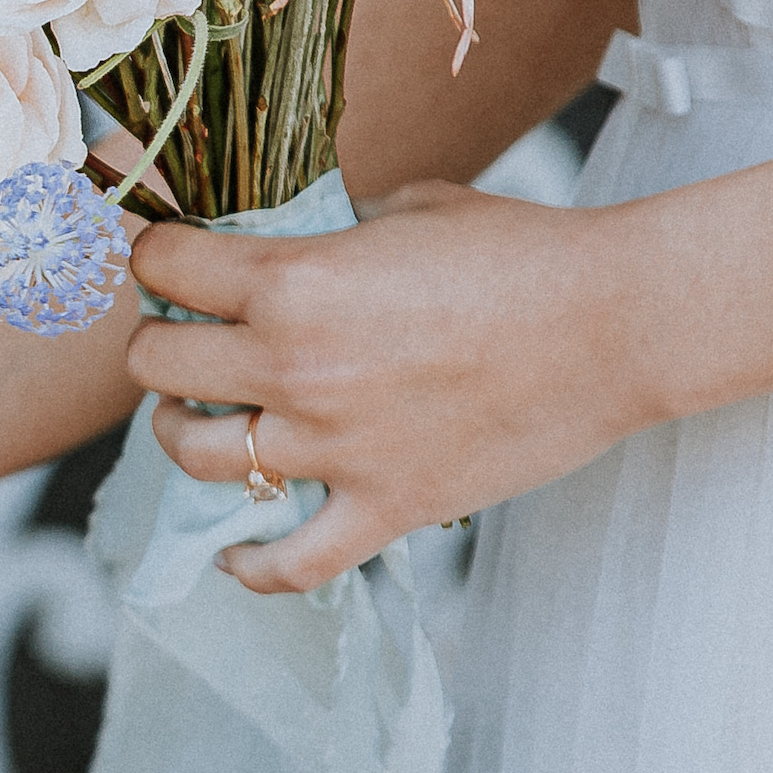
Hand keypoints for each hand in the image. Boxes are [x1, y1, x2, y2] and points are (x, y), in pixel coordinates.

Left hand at [128, 181, 651, 593]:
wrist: (617, 324)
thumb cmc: (521, 252)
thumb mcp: (406, 208)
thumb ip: (328, 229)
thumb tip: (283, 238)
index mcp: (294, 281)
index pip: (165, 265)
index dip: (155, 255)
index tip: (166, 259)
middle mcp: (295, 368)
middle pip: (157, 365)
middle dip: (160, 345)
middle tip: (186, 338)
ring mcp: (336, 449)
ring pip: (196, 457)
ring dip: (183, 434)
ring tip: (202, 419)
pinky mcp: (385, 509)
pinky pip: (287, 563)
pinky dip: (248, 563)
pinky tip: (233, 547)